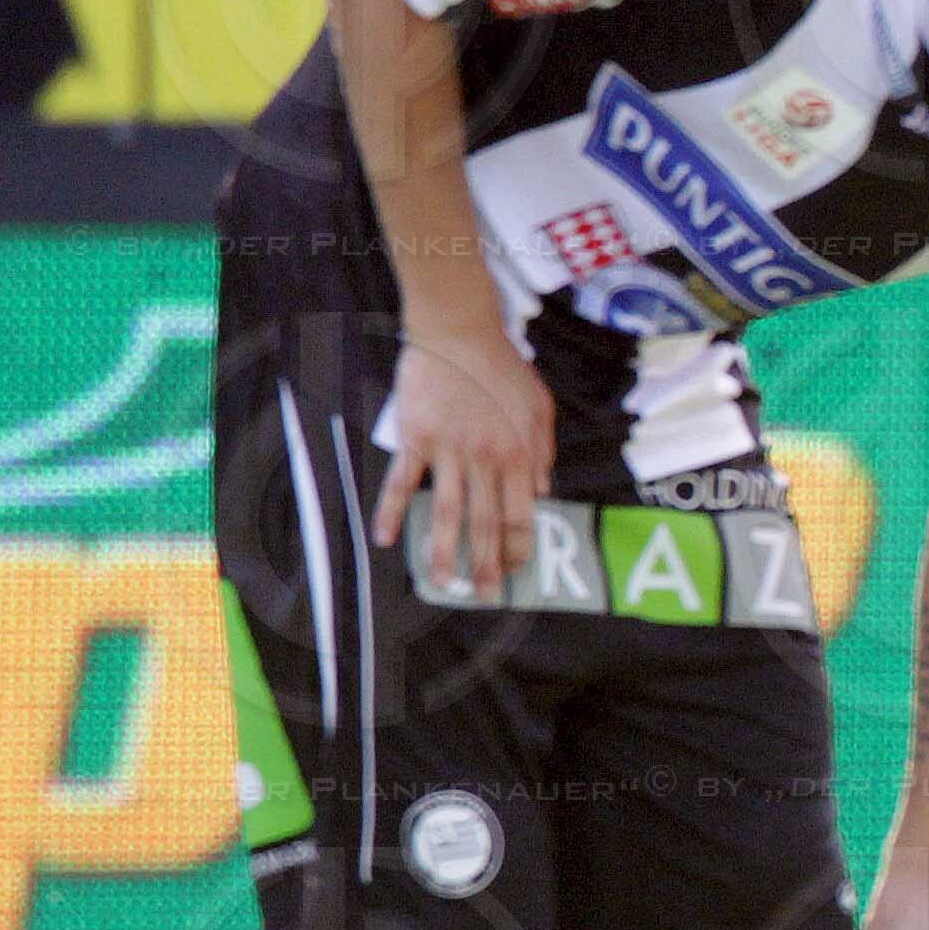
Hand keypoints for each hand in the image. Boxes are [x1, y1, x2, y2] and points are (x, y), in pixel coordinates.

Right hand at [370, 326, 553, 593]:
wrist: (459, 333)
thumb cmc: (503, 370)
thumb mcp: (539, 409)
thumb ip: (541, 453)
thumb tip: (542, 492)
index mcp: (518, 455)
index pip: (519, 515)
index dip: (516, 549)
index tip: (512, 573)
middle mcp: (484, 459)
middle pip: (485, 523)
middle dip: (484, 565)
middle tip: (481, 597)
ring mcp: (447, 451)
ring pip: (447, 512)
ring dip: (443, 553)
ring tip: (441, 583)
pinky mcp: (415, 439)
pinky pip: (403, 483)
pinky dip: (393, 512)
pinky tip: (386, 539)